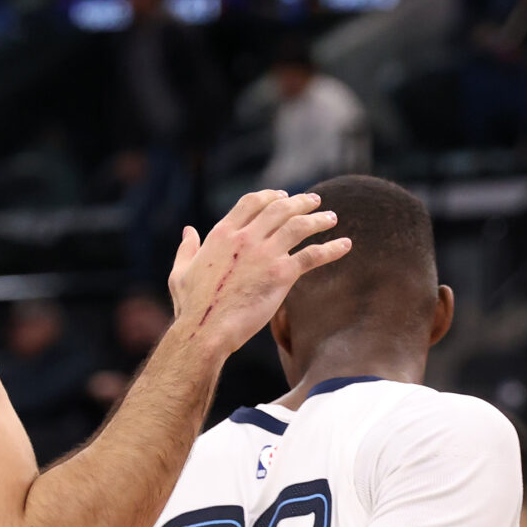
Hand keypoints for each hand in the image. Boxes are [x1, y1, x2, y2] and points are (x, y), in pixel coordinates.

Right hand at [166, 190, 350, 356]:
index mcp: (222, 234)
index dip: (270, 197)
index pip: (252, 202)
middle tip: (315, 201)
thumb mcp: (180, 272)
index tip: (283, 196)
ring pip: (298, 226)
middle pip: (279, 209)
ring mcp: (265, 254)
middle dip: (300, 202)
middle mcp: (245, 238)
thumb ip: (187, 249)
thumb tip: (189, 231)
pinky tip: (346, 245)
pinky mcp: (281, 274)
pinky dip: (332, 249)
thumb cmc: (191, 308)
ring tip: (331, 218)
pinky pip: (312, 255)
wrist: (206, 330)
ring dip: (318, 219)